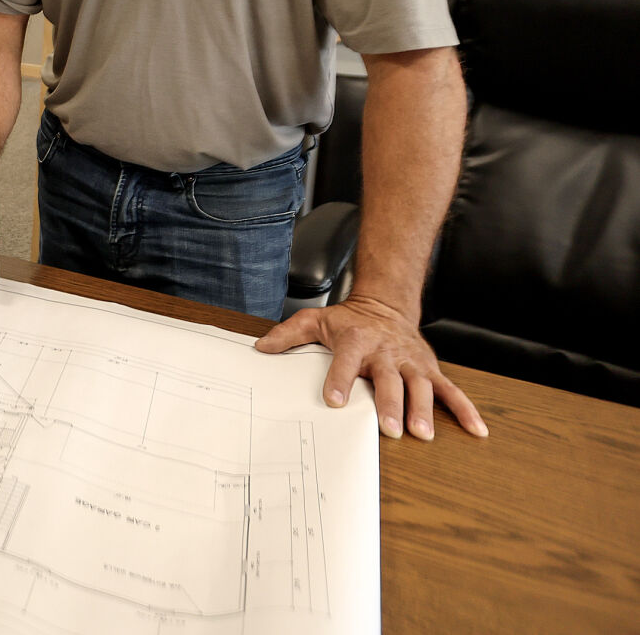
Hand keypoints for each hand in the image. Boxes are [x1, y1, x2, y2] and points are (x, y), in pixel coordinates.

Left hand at [255, 295, 487, 439]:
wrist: (386, 304)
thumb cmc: (348, 320)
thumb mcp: (314, 321)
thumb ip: (287, 335)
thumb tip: (261, 348)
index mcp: (357, 341)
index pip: (346, 361)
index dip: (340, 380)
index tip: (334, 401)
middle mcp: (386, 352)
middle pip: (389, 379)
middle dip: (389, 404)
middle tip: (390, 429)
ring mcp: (411, 362)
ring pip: (420, 386)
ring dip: (424, 410)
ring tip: (423, 434)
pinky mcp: (430, 369)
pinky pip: (451, 390)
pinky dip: (466, 410)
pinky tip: (477, 430)